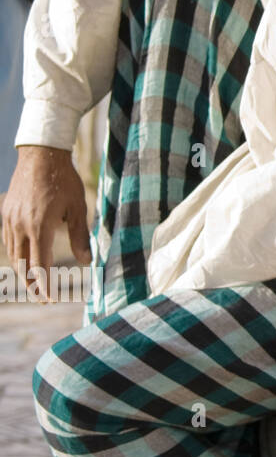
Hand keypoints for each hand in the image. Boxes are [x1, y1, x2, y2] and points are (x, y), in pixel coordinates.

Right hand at [2, 146, 91, 301]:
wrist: (41, 156)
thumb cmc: (64, 181)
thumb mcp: (78, 208)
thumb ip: (80, 237)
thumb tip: (87, 261)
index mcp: (39, 227)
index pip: (39, 266)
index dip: (45, 286)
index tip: (51, 300)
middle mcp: (20, 227)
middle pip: (23, 264)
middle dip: (32, 284)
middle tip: (43, 298)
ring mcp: (10, 220)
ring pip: (14, 253)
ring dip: (23, 270)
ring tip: (35, 283)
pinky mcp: (6, 213)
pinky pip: (9, 240)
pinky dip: (17, 253)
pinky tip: (26, 258)